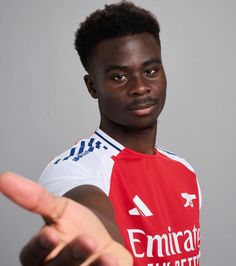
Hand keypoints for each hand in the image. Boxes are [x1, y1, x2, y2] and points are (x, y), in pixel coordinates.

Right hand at [0, 172, 132, 264]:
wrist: (102, 236)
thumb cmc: (77, 224)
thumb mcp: (60, 208)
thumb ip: (36, 198)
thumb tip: (4, 177)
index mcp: (42, 254)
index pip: (32, 255)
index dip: (40, 246)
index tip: (50, 233)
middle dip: (72, 254)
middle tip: (88, 240)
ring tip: (107, 257)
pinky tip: (115, 263)